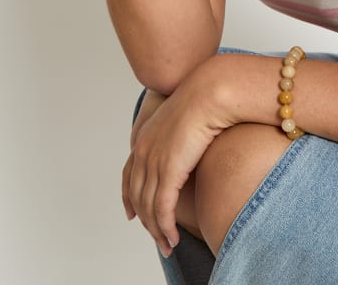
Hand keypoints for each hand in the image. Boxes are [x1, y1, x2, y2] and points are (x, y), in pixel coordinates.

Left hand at [122, 65, 230, 257]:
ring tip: (168, 245)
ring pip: (148, 207)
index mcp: (144, 137)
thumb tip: (188, 145)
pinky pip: (162, 208)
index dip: (128, 197)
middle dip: (145, 221)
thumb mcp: (184, 119)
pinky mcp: (168, 171)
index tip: (132, 214)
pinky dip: (165, 227)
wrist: (209, 92)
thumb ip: (180, 135)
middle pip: (137, 195)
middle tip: (158, 238)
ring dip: (157, 230)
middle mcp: (143, 151)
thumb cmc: (204, 100)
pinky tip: (172, 237)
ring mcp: (153, 161)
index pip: (128, 175)